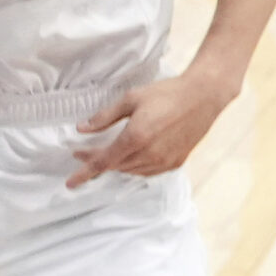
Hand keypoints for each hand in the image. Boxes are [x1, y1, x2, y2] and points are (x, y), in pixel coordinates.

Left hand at [67, 67, 236, 187]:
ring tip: (111, 152)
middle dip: (98, 161)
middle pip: (115, 166)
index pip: (102, 162)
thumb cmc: (168, 92)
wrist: (205, 95)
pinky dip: (136, 166)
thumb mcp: (133, 98)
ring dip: (117, 164)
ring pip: (130, 171)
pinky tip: (134, 155)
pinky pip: (147, 171)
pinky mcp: (175, 162)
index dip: (84, 172)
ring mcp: (163, 161)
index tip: (70, 183)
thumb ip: (105, 116)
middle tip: (85, 152)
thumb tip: (82, 128)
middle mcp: (149, 154)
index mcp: (135, 137)